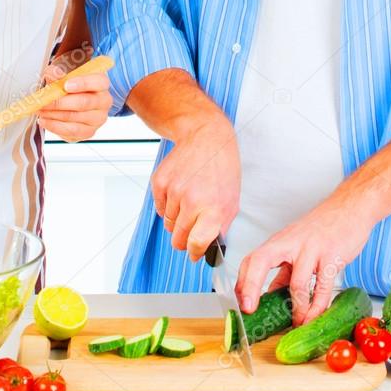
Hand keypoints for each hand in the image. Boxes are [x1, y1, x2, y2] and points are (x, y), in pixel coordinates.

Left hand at [36, 55, 112, 141]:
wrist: (76, 100)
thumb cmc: (73, 86)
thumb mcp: (66, 75)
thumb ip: (59, 73)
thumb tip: (52, 74)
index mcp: (101, 84)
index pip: (98, 82)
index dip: (83, 83)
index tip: (66, 85)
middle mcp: (104, 102)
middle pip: (84, 103)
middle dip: (60, 102)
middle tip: (43, 101)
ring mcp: (98, 119)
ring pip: (75, 118)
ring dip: (54, 115)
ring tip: (40, 111)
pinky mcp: (89, 132)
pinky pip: (71, 132)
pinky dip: (55, 126)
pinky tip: (44, 120)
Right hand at [151, 114, 240, 261]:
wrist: (206, 137)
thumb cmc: (222, 167)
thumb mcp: (232, 199)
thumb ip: (220, 226)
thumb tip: (208, 248)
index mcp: (213, 209)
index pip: (196, 245)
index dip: (195, 252)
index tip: (195, 253)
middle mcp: (192, 202)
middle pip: (178, 239)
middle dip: (184, 239)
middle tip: (192, 227)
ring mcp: (174, 191)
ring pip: (167, 224)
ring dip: (176, 219)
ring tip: (189, 200)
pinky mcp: (160, 182)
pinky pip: (159, 208)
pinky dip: (167, 205)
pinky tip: (180, 190)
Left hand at [235, 195, 375, 324]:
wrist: (350, 207)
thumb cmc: (323, 228)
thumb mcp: (298, 246)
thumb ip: (285, 270)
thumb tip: (270, 295)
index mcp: (280, 241)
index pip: (253, 258)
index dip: (243, 281)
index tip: (242, 303)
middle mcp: (291, 243)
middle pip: (261, 260)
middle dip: (251, 287)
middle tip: (251, 310)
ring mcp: (312, 249)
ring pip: (297, 282)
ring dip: (296, 308)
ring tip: (298, 322)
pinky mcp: (332, 256)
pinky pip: (323, 287)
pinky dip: (317, 306)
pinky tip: (315, 315)